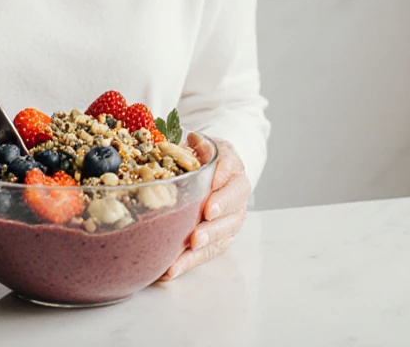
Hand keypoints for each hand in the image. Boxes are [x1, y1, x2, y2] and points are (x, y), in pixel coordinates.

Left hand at [159, 134, 249, 280]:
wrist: (220, 165)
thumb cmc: (205, 154)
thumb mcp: (202, 142)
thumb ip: (198, 144)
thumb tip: (192, 139)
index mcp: (232, 167)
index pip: (231, 178)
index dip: (221, 194)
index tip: (209, 205)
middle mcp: (237, 193)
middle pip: (231, 213)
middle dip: (213, 226)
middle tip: (196, 236)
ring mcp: (232, 216)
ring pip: (223, 235)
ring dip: (203, 246)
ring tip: (185, 254)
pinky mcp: (222, 235)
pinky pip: (209, 251)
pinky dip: (191, 261)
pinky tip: (172, 269)